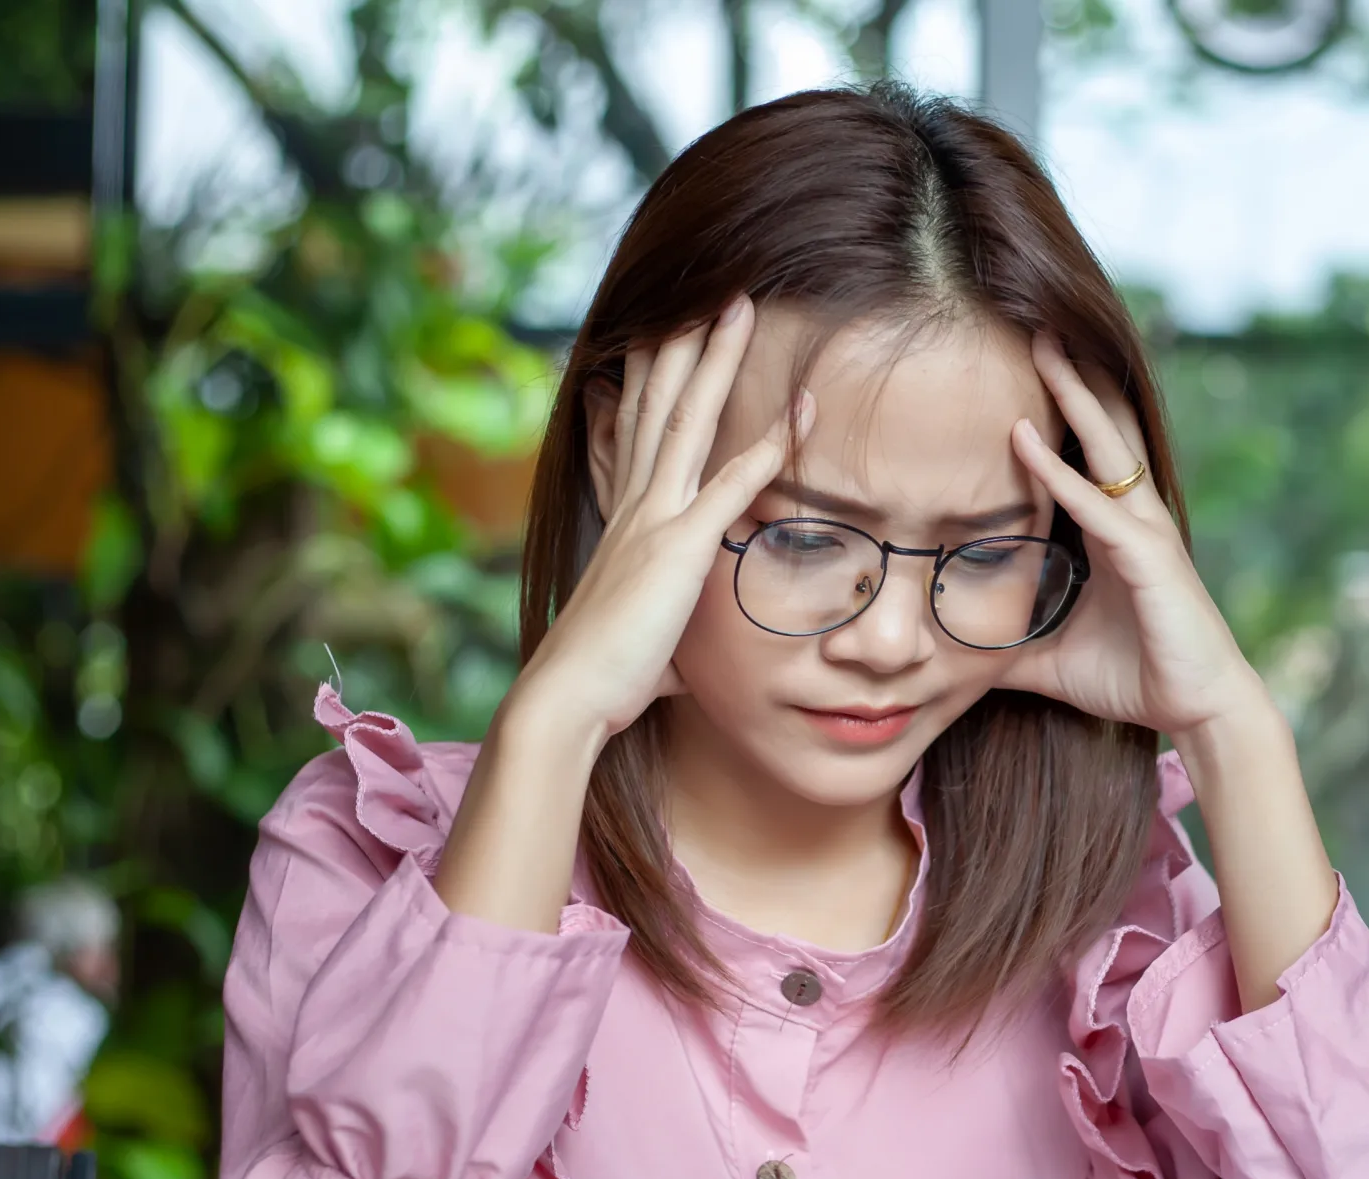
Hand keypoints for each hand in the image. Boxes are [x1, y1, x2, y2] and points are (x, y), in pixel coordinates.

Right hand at [514, 298, 807, 747]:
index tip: (663, 330)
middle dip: (683, 343)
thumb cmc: (604, 677)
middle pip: (660, 403)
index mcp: (625, 518)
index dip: (653, 376)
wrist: (567, 696)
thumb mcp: (641, 635)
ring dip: (715, 360)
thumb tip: (674, 658)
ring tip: (736, 306)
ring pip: (689, 419)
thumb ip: (661, 625)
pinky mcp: (680, 547)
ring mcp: (655, 519)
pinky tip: (800, 408)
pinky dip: (771, 443)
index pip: (641, 430)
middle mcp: (635, 505)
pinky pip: (734, 483)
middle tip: (707, 290)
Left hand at [999, 334, 1268, 738]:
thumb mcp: (1054, 660)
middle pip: (1105, 430)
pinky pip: (1094, 506)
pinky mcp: (1148, 560)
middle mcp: (1135, 520)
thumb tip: (956, 659)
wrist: (1199, 710)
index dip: (1067, 409)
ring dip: (1074, 395)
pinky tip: (1024, 439)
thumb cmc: (1137, 678)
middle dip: (1074, 377)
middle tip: (1037, 326)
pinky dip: (1057, 472)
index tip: (1031, 365)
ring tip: (1044, 346)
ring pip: (1107, 448)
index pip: (1091, 454)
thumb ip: (1010, 648)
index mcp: (1118, 532)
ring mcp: (1145, 534)